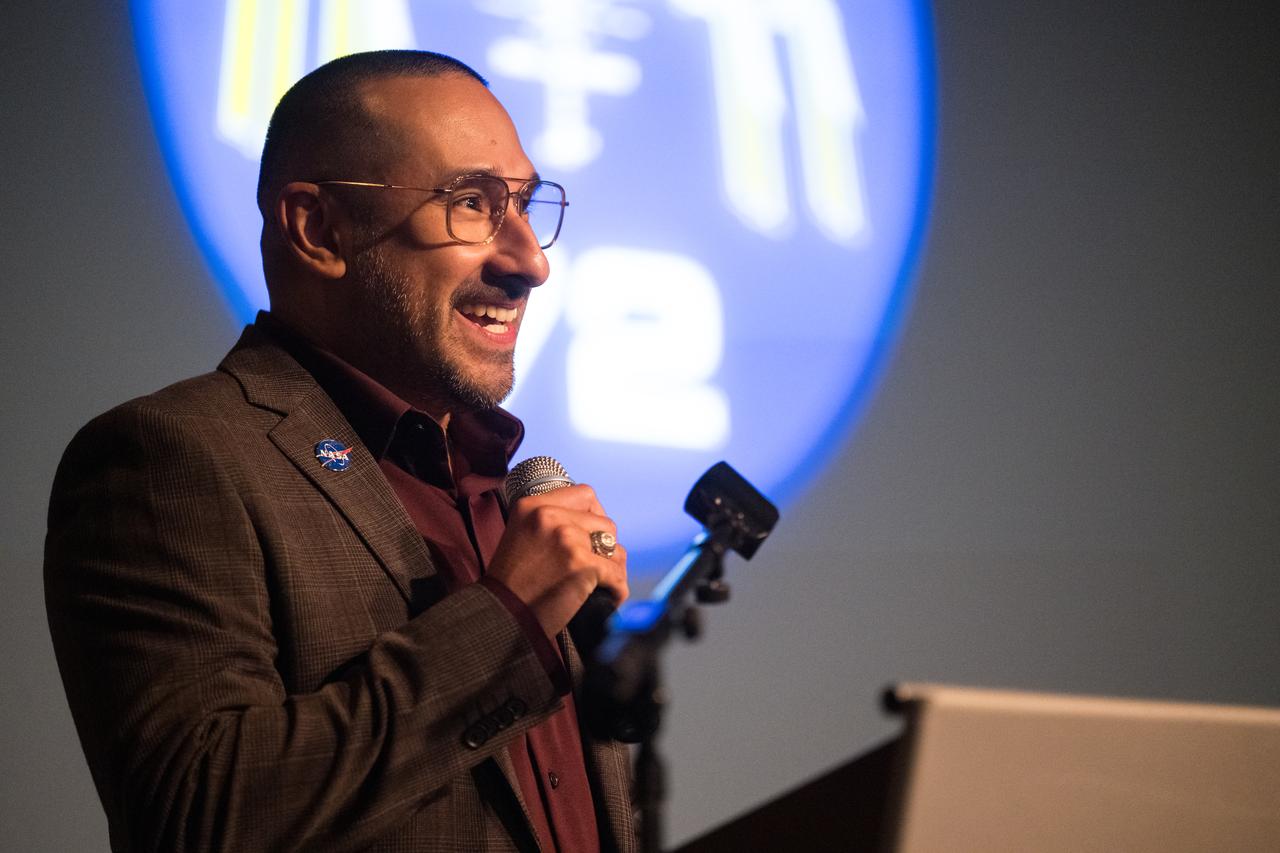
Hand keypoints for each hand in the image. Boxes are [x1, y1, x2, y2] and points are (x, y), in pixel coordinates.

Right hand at [487, 484, 628, 636]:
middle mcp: (549, 515)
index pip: (584, 494)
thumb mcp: (521, 534)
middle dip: (605, 545)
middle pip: (603, 521)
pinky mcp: (581, 565)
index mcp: (532, 505)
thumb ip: (550, 521)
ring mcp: (567, 539)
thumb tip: (590, 522)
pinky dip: (617, 589)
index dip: (595, 514)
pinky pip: (616, 574)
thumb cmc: (512, 583)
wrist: (503, 615)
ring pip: (614, 547)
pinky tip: (610, 597)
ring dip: (613, 566)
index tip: (593, 533)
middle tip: (596, 564)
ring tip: (604, 582)